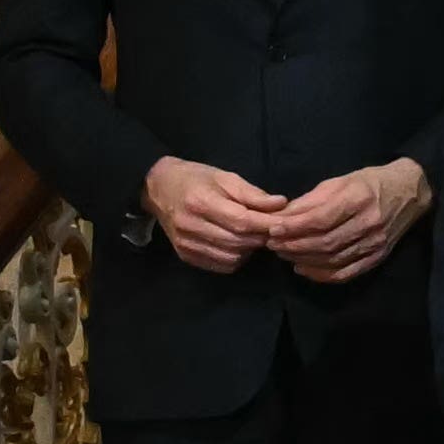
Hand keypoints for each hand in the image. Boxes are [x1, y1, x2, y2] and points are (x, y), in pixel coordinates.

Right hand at [140, 155, 288, 266]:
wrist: (158, 188)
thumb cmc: (196, 179)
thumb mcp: (225, 178)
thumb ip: (253, 194)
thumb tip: (282, 205)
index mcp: (201, 202)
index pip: (242, 221)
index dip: (267, 225)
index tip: (285, 223)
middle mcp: (191, 226)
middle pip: (239, 241)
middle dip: (261, 237)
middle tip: (271, 229)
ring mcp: (186, 244)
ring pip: (232, 257)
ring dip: (249, 249)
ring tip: (252, 234)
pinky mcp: (185, 255)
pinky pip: (221, 265)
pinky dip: (236, 258)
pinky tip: (237, 244)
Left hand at [261, 159, 432, 283]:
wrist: (410, 192)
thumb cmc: (370, 183)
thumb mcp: (339, 182)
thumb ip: (312, 200)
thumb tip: (283, 217)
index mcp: (358, 199)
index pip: (320, 219)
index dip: (293, 227)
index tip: (273, 230)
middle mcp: (369, 223)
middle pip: (325, 242)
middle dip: (294, 246)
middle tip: (273, 245)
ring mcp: (376, 243)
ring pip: (333, 259)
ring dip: (304, 260)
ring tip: (284, 255)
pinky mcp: (379, 256)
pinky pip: (347, 272)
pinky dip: (322, 274)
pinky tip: (304, 269)